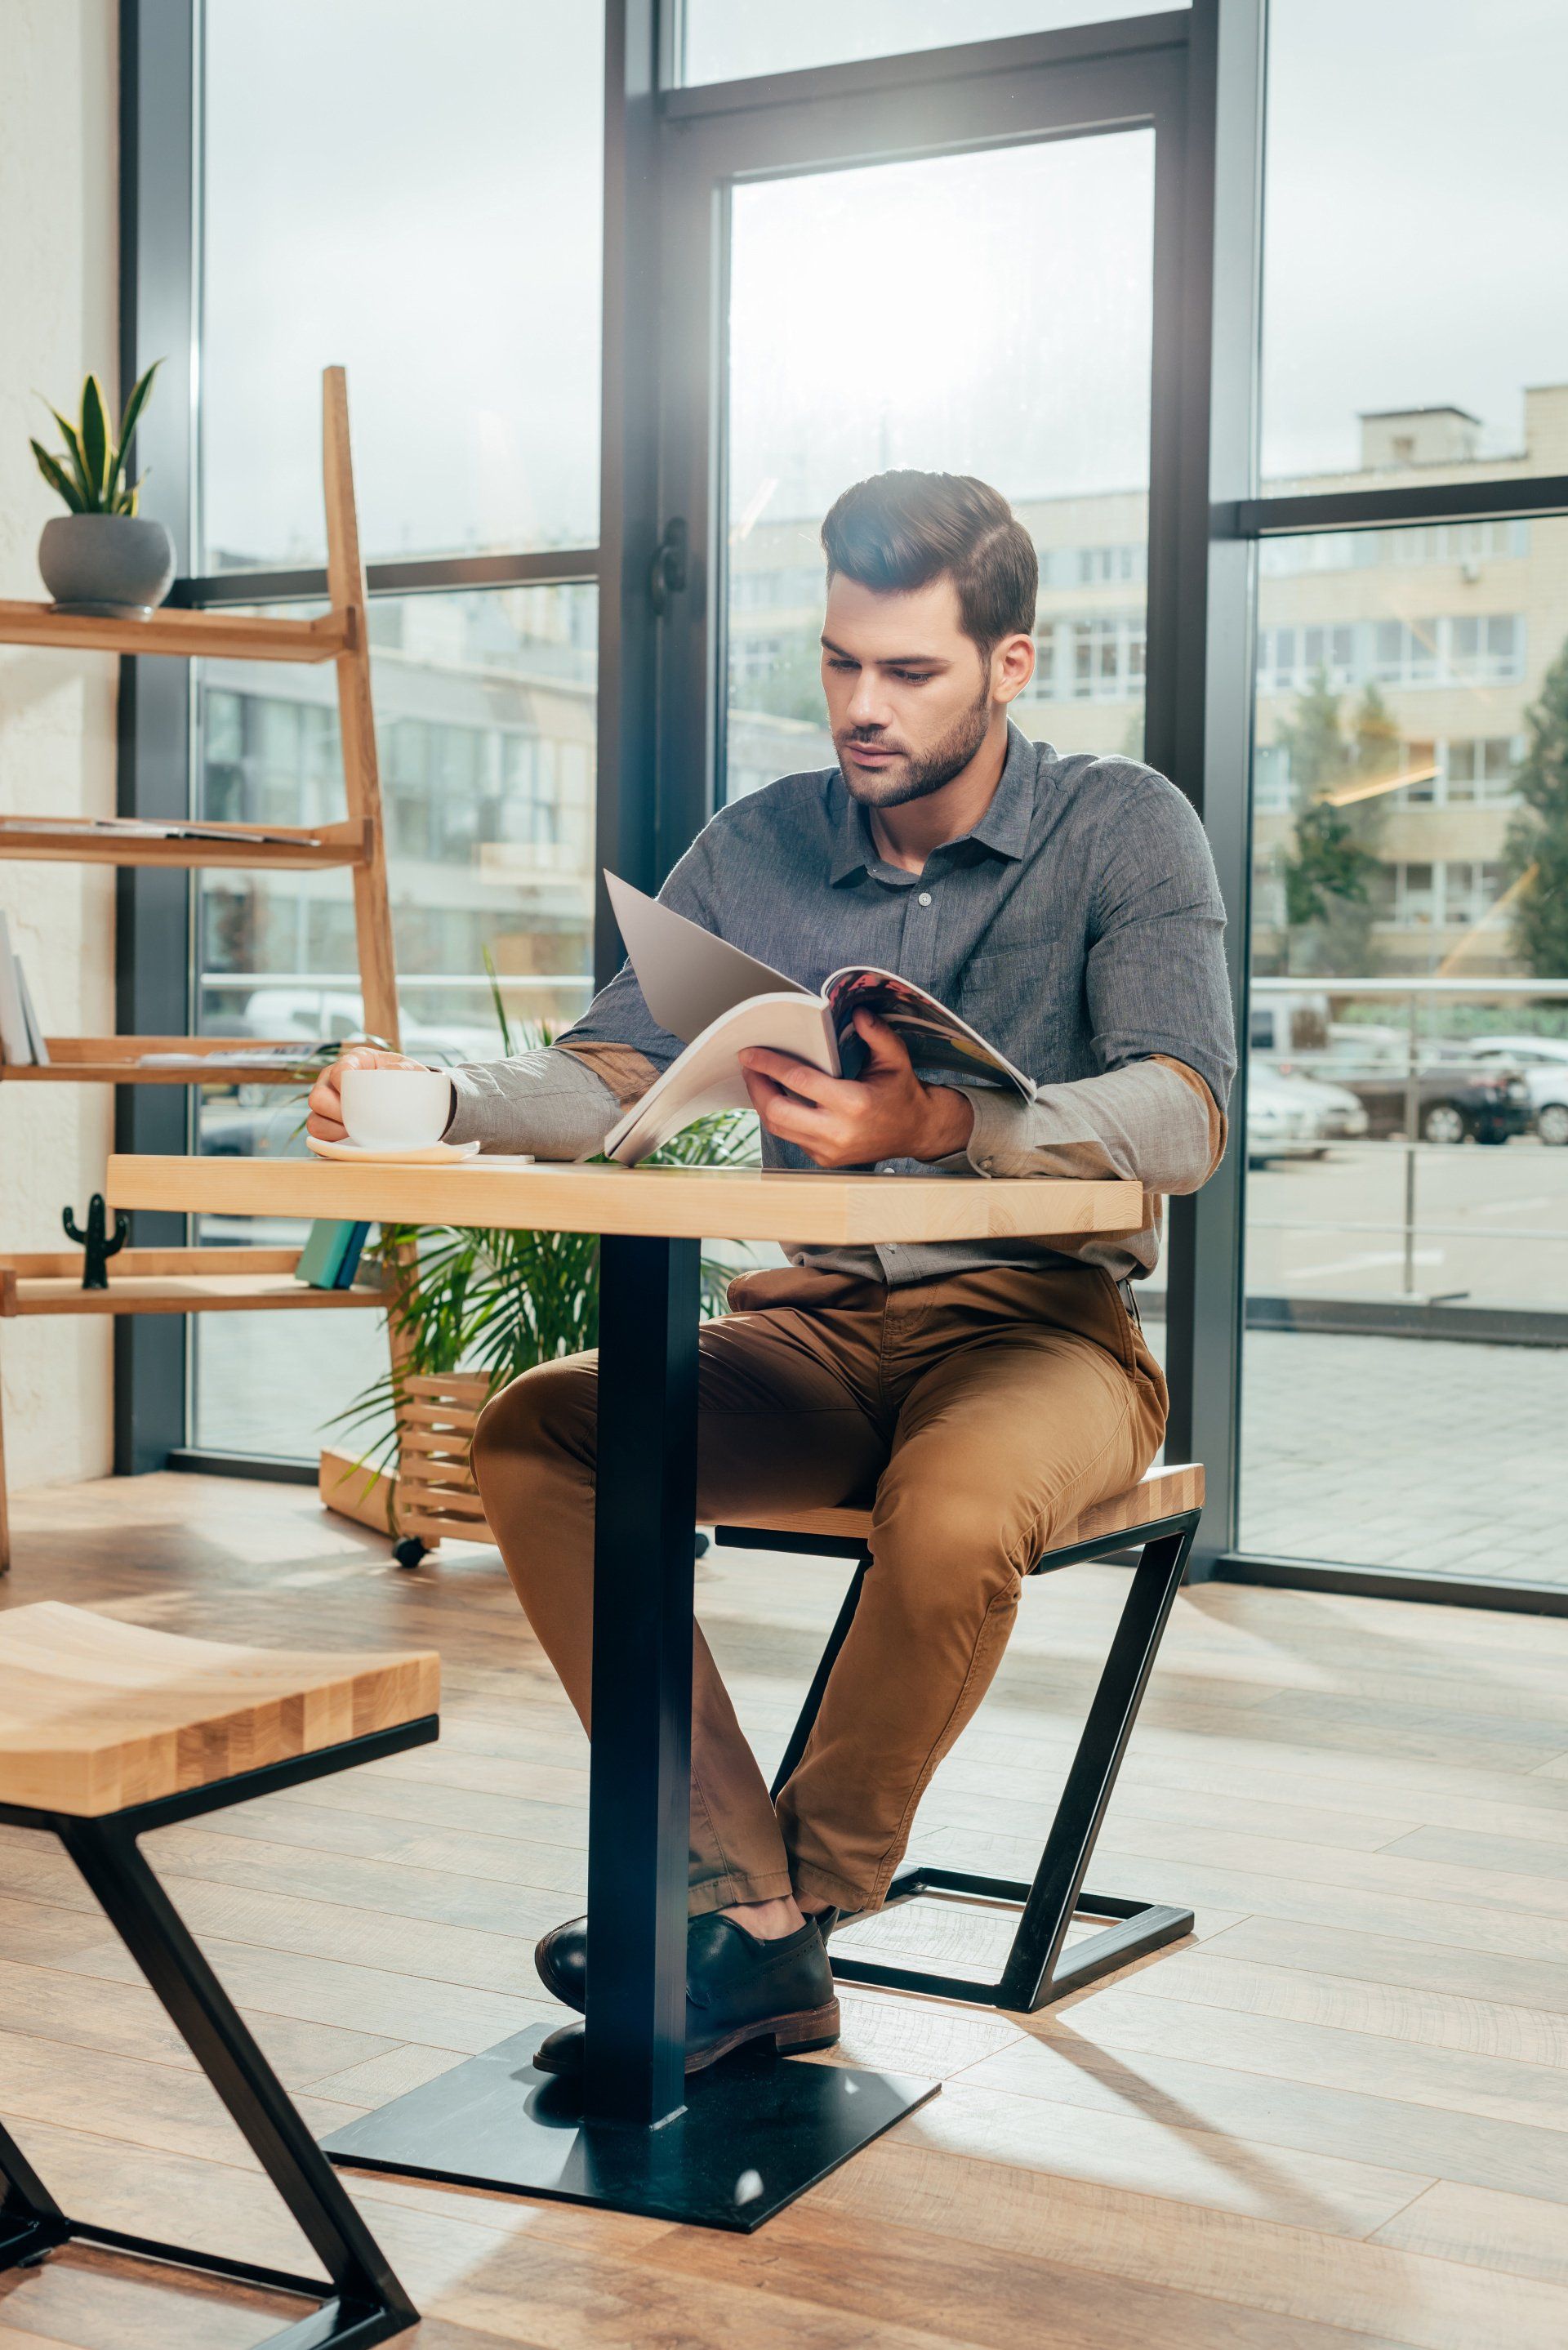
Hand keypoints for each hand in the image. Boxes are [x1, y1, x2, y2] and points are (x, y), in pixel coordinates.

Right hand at [306, 1046, 430, 1142]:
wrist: (413, 1107)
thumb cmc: (408, 1084)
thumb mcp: (411, 1071)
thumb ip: (401, 1069)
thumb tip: (387, 1073)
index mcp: (352, 1062)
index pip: (338, 1072)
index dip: (346, 1085)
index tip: (364, 1096)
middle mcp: (332, 1082)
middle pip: (317, 1098)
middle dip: (339, 1112)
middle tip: (363, 1119)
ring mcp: (327, 1107)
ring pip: (314, 1122)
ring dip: (337, 1131)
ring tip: (360, 1132)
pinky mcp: (327, 1129)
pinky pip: (319, 1140)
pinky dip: (335, 1143)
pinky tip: (355, 1141)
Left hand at [740, 1010, 974, 1169]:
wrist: (916, 1131)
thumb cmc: (903, 1092)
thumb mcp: (896, 1058)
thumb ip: (877, 1033)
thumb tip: (857, 1013)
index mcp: (854, 1104)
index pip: (798, 1081)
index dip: (768, 1065)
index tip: (749, 1053)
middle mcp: (838, 1132)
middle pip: (777, 1112)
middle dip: (756, 1087)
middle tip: (748, 1066)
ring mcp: (829, 1150)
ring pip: (778, 1128)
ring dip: (763, 1103)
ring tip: (758, 1080)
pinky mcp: (825, 1159)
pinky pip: (791, 1137)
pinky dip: (781, 1117)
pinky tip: (779, 1098)